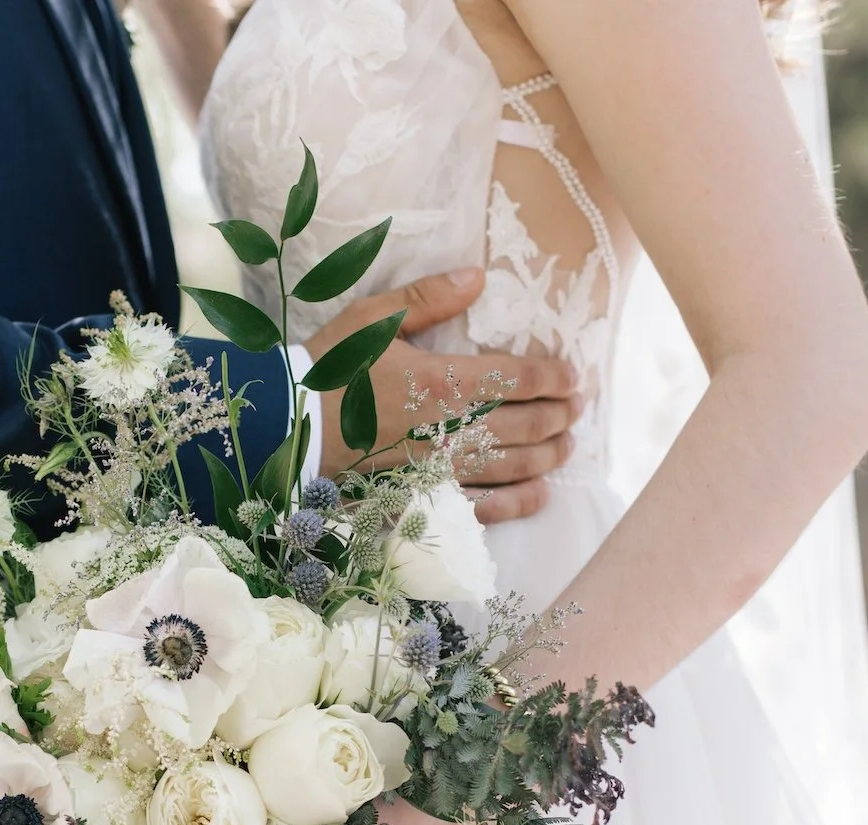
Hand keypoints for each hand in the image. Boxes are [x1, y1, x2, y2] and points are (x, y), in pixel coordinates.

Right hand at [301, 268, 582, 524]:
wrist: (287, 429)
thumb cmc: (328, 370)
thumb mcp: (373, 319)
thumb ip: (429, 297)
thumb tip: (479, 276)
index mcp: (445, 381)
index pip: (522, 379)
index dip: (557, 377)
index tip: (574, 374)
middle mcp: (452, 429)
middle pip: (530, 425)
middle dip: (563, 414)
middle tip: (579, 406)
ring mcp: (442, 469)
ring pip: (516, 466)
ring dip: (550, 455)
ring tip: (568, 444)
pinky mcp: (426, 496)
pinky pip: (485, 506)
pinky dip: (519, 501)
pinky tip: (539, 493)